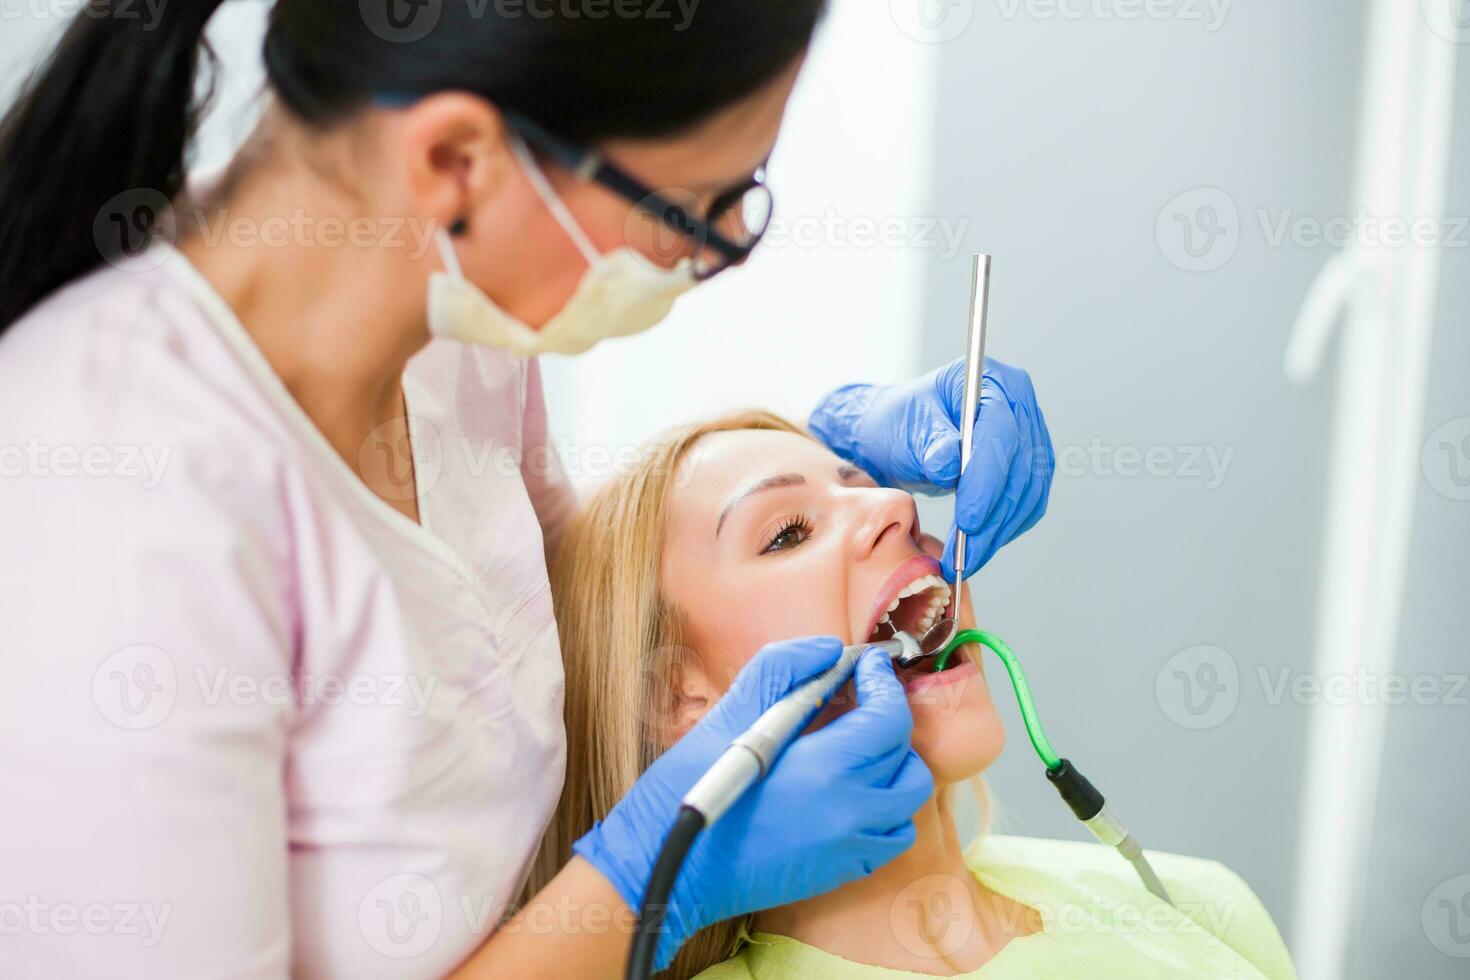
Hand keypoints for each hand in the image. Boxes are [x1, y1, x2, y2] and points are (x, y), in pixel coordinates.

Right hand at [573, 636, 931, 969]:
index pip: (890, 717)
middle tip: (858, 703)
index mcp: (827, 769)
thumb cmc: (686, 791)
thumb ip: (782, 670)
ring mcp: (849, 848)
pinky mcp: (838, 873)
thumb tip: (828, 649)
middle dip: (890, 722)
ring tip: (857, 750)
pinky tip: (847, 793)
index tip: (868, 664)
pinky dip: (884, 810)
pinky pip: (888, 838)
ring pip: (907, 802)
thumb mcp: (728, 715)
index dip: (883, 682)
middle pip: (907, 758)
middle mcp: (851, 812)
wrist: (665, 870)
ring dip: (893, 769)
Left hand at [810, 357, 1052, 578]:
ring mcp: (1029, 435)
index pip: (1001, 434)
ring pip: (1028, 491)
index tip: (967, 520)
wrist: (902, 434)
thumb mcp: (906, 429)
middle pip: (1020, 468)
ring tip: (967, 558)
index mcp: (992, 381)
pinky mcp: (1030, 465)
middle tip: (965, 554)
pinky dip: (1007, 528)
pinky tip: (982, 544)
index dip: (987, 481)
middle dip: (993, 517)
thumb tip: (951, 464)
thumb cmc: (900, 424)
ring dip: (1000, 531)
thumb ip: (929, 443)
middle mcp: (1019, 405)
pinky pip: (1028, 503)